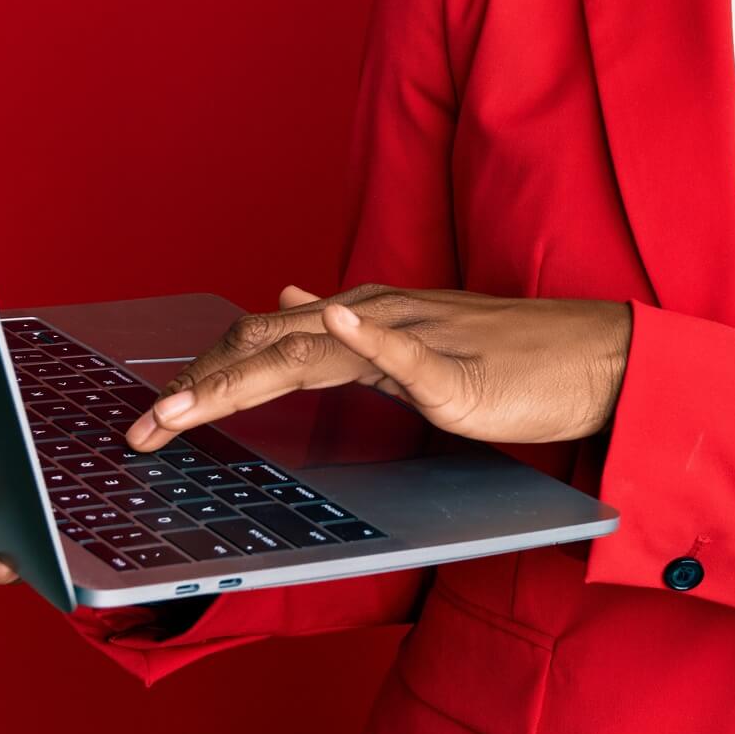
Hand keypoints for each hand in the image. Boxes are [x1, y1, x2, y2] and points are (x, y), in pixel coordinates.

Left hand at [122, 284, 633, 452]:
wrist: (592, 360)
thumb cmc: (514, 361)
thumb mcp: (418, 346)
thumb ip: (356, 335)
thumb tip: (296, 305)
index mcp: (367, 317)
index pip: (265, 341)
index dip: (205, 374)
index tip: (153, 415)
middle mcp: (379, 317)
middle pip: (268, 346)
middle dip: (197, 386)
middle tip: (141, 428)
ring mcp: (415, 341)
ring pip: (310, 352)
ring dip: (239, 378)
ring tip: (183, 404)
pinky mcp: (454, 370)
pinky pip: (401, 350)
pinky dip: (360, 336)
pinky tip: (327, 320)